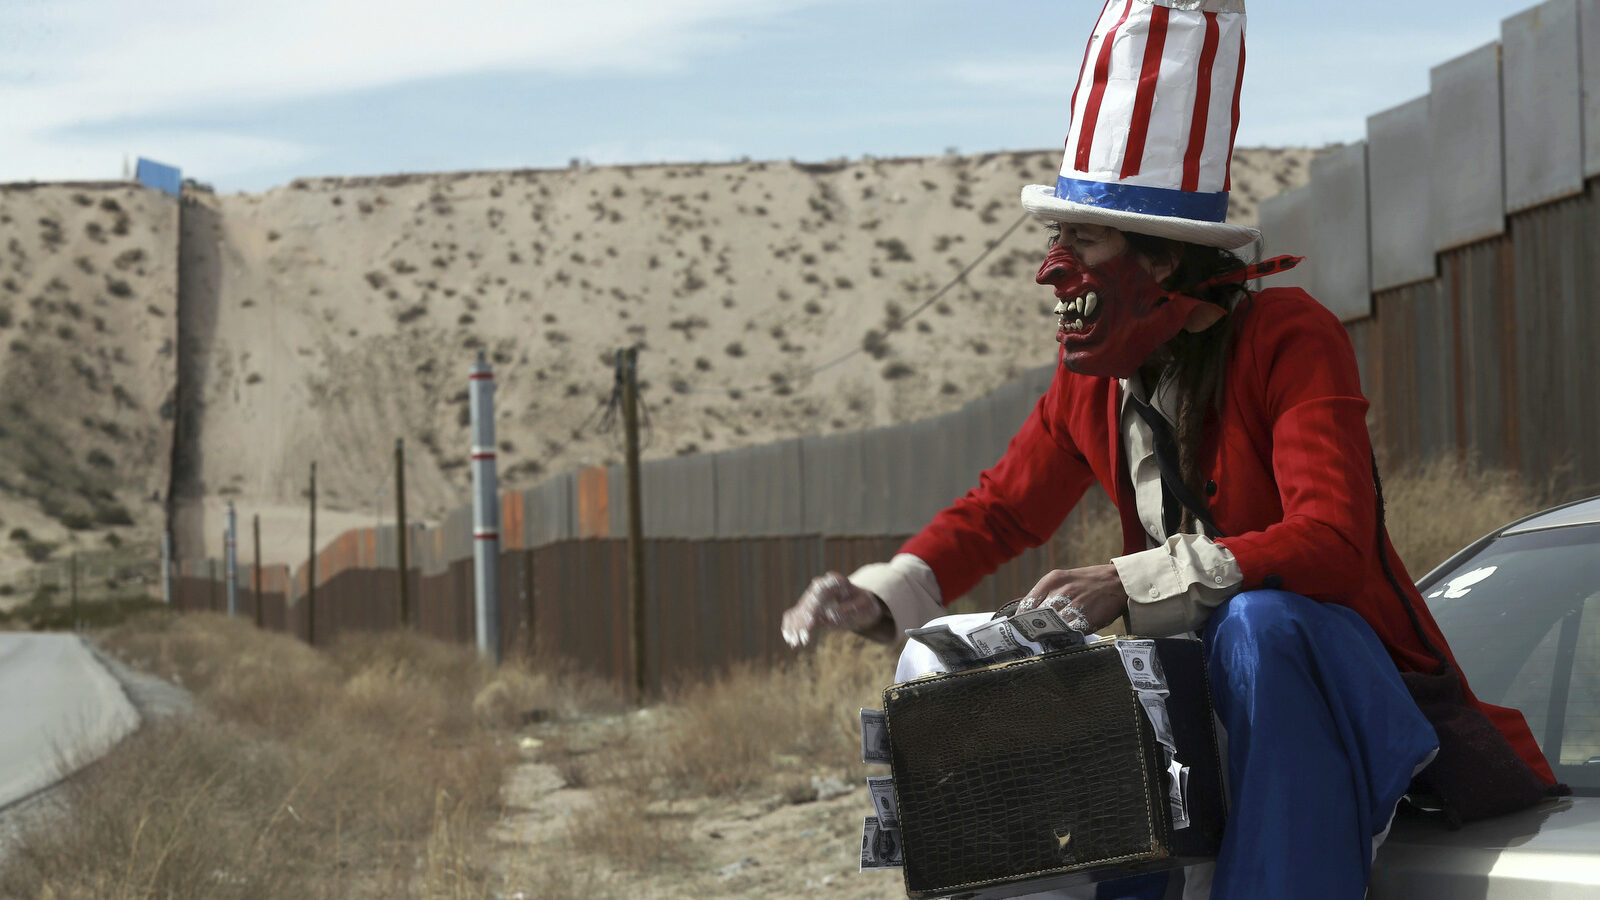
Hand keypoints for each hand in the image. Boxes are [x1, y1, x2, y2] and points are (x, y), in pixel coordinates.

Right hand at [781, 571, 889, 647]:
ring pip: (800, 610)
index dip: (813, 607)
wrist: (861, 606)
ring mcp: (813, 598)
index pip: (820, 592)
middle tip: (802, 640)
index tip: (811, 623)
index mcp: (835, 582)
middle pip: (807, 603)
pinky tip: (789, 639)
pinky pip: (795, 615)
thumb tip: (829, 617)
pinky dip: (791, 626)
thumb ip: (849, 610)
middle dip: (803, 622)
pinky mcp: (809, 608)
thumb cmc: (865, 605)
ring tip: (794, 644)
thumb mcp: (864, 607)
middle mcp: (820, 587)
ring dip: (795, 627)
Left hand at [1014, 564, 1128, 634]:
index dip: (1021, 620)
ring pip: (1053, 626)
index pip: (1028, 604)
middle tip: (1030, 638)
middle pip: (1039, 617)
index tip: (1019, 629)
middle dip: (1034, 629)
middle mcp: (1062, 591)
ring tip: (1044, 641)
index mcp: (1052, 580)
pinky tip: (1062, 639)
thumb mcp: (1063, 580)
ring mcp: (1075, 605)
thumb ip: (1045, 594)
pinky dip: (1065, 637)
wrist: (1117, 581)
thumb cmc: (1086, 583)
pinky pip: (1070, 632)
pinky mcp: (1087, 618)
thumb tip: (1027, 615)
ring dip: (1048, 635)